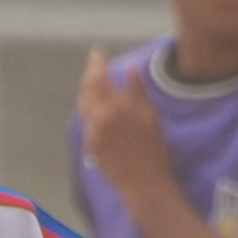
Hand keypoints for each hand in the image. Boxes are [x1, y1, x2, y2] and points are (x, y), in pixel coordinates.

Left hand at [77, 47, 175, 200]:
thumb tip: (131, 67)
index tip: (98, 51)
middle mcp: (97, 120)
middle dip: (90, 74)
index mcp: (113, 108)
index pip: (98, 77)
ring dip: (88, 91)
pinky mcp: (90, 147)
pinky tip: (97, 106)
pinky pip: (86, 120)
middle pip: (86, 90)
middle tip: (96, 64)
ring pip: (84, 106)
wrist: (143, 185)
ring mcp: (91, 134)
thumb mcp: (150, 116)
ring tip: (95, 82)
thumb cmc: (154, 151)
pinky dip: (90, 108)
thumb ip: (137, 91)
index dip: (96, 62)